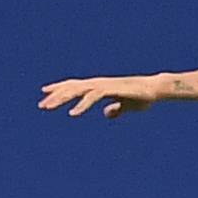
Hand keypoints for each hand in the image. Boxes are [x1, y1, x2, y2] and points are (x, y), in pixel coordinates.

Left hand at [38, 75, 162, 118]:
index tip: (45, 91)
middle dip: (56, 96)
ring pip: (77, 91)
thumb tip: (107, 114)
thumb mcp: (125, 105)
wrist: (156, 89)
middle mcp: (98, 83)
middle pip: (72, 88)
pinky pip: (93, 97)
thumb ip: (115, 109)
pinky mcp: (112, 90)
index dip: (60, 87)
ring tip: (48, 108)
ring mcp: (104, 85)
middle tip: (41, 105)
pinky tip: (73, 113)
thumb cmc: (141, 96)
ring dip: (61, 99)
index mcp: (99, 86)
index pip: (75, 85)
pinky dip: (82, 105)